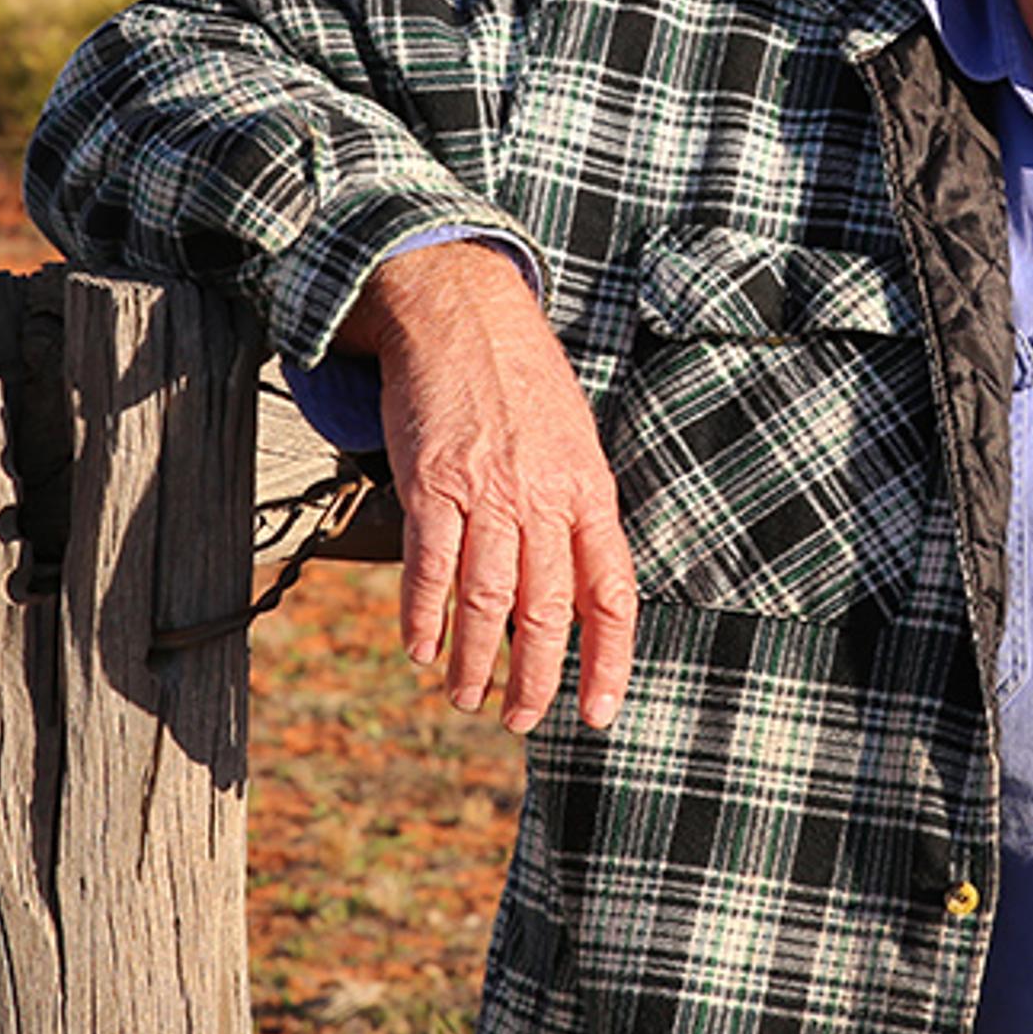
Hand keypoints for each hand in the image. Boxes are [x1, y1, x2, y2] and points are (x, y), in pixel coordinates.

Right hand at [345, 241, 636, 732]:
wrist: (463, 313)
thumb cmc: (521, 380)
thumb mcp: (574, 441)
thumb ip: (576, 512)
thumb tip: (575, 589)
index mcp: (590, 492)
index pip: (612, 594)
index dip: (609, 661)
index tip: (600, 711)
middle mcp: (544, 499)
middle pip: (547, 614)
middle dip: (536, 680)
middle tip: (521, 720)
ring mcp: (487, 494)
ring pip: (487, 603)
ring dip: (475, 663)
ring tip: (467, 697)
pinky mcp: (431, 485)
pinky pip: (430, 569)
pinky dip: (423, 618)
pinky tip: (420, 649)